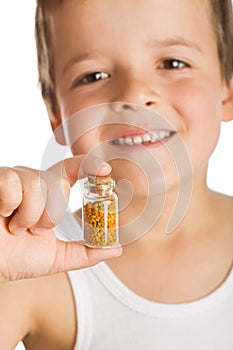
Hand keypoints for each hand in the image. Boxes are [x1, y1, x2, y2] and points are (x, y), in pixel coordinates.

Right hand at [0, 157, 121, 281]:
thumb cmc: (15, 258)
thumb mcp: (56, 257)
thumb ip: (85, 252)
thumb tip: (116, 249)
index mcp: (47, 194)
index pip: (71, 170)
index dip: (89, 166)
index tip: (105, 171)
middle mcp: (31, 181)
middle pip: (57, 182)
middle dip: (50, 214)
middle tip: (34, 231)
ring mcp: (12, 179)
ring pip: (37, 183)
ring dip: (30, 215)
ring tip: (17, 228)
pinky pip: (12, 182)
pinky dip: (11, 203)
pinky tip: (3, 214)